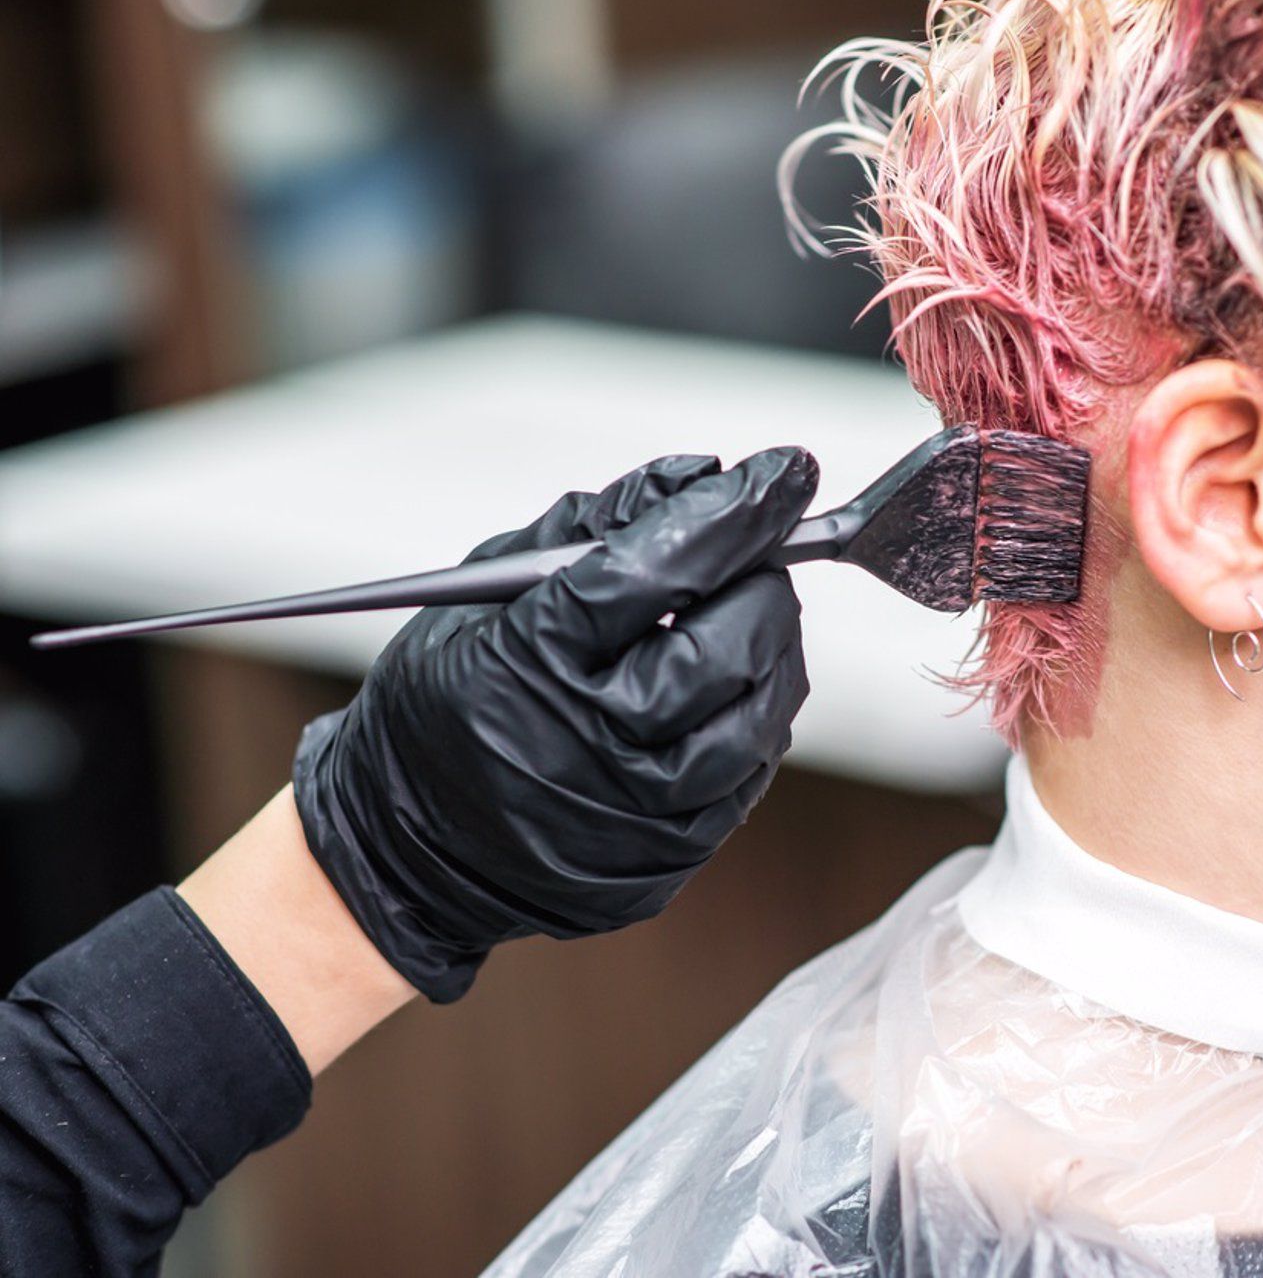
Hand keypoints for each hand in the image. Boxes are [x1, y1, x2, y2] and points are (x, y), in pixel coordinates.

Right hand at [291, 447, 818, 1000]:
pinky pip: (751, 771)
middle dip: (760, 582)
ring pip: (759, 714)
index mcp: (529, 658)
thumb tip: (700, 475)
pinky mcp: (671, 854)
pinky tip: (727, 687)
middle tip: (756, 555)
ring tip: (741, 617)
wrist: (415, 848)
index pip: (656, 569)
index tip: (783, 472)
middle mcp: (589, 741)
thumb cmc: (454, 695)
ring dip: (770, 648)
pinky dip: (754, 715)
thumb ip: (594, 524)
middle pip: (726, 645)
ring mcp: (635, 811)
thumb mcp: (488, 592)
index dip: (732, 513)